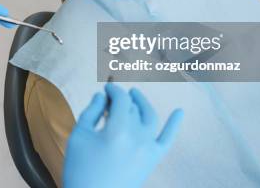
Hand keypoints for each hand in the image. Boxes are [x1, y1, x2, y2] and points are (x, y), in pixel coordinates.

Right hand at [63, 83, 183, 187]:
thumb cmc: (80, 169)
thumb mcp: (79, 136)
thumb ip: (90, 112)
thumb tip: (101, 96)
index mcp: (117, 130)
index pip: (120, 99)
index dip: (113, 90)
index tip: (105, 89)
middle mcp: (137, 137)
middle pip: (132, 108)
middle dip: (121, 99)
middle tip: (110, 99)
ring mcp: (148, 149)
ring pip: (150, 117)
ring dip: (143, 103)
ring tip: (135, 95)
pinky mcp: (152, 160)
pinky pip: (167, 139)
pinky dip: (174, 124)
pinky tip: (180, 111)